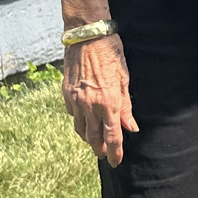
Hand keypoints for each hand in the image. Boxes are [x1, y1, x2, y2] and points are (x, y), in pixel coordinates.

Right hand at [62, 34, 138, 164]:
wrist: (87, 36)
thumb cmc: (111, 53)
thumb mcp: (124, 79)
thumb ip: (126, 106)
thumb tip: (131, 127)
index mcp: (108, 102)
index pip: (112, 137)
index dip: (115, 152)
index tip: (116, 162)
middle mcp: (90, 105)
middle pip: (93, 138)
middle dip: (100, 149)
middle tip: (105, 154)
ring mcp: (76, 100)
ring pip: (80, 129)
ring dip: (88, 138)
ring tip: (95, 141)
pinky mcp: (66, 94)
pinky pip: (72, 115)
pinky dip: (79, 121)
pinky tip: (85, 119)